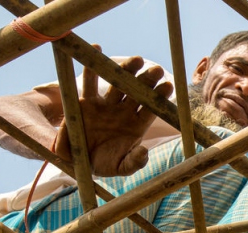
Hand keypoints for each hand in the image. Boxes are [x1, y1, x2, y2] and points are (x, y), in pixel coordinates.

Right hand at [55, 53, 173, 176]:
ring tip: (137, 59)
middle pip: (137, 92)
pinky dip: (91, 67)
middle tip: (157, 70)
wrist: (79, 162)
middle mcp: (123, 111)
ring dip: (127, 70)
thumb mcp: (120, 168)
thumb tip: (145, 152)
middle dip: (148, 80)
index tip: (168, 86)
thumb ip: (134, 162)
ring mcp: (106, 105)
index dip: (159, 98)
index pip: (151, 109)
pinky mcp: (86, 102)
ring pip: (117, 83)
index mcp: (136, 126)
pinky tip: (96, 49)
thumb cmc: (105, 164)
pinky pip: (89, 82)